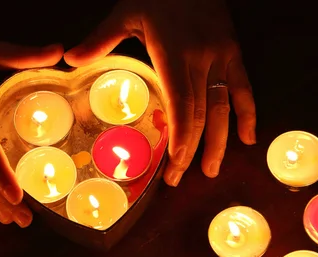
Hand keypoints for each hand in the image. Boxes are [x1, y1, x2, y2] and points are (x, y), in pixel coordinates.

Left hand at [64, 0, 255, 185]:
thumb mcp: (125, 12)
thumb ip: (101, 39)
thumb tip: (70, 59)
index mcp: (173, 52)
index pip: (181, 104)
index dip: (180, 137)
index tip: (174, 164)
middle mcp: (202, 59)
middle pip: (200, 114)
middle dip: (191, 150)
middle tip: (180, 178)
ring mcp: (222, 57)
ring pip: (224, 107)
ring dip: (219, 142)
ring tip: (211, 171)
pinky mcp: (234, 53)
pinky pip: (244, 88)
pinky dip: (247, 114)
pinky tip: (246, 139)